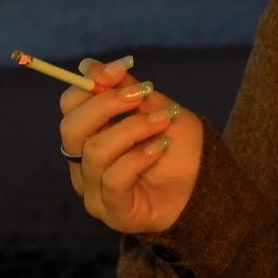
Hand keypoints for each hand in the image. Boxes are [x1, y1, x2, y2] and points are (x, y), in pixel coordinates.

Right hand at [58, 55, 205, 234]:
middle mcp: (83, 164)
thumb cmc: (178, 146)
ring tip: (163, 121)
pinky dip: (138, 158)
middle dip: (106, 104)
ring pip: (95, 152)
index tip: (123, 67)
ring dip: (133, 129)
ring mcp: (95, 191)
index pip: (70, 107)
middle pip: (71, 128)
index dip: (90, 83)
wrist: (208, 184)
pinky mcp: (113, 212)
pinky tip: (160, 148)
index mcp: (89, 137)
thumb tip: (89, 65)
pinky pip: (113, 179)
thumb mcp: (157, 108)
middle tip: (141, 93)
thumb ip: (125, 88)